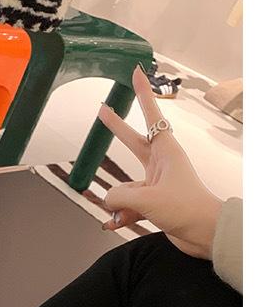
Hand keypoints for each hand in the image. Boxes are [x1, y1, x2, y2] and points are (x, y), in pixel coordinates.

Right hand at [97, 67, 222, 259]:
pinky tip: (112, 224)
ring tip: (115, 215)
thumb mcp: (148, 200)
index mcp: (166, 152)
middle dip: (117, 128)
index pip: (151, 116)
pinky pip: (127, 206)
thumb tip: (106, 199)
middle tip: (102, 110)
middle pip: (133, 141)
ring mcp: (156, 184)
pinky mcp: (153, 202)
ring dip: (117, 201)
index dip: (143, 94)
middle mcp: (160, 164)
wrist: (204, 233)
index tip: (136, 73)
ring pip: (125, 185)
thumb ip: (119, 196)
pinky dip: (120, 216)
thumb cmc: (185, 208)